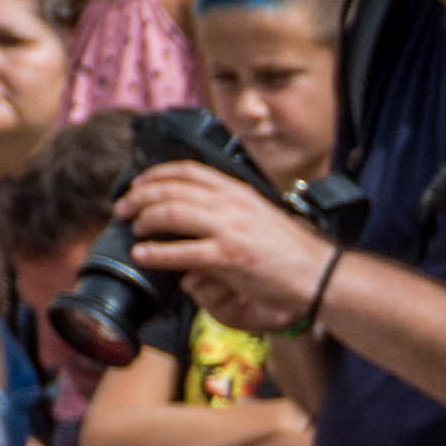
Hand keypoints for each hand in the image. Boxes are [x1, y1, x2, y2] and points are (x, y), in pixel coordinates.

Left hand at [114, 162, 342, 344]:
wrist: (322, 275)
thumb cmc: (293, 253)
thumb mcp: (260, 216)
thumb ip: (230, 211)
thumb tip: (199, 214)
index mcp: (239, 191)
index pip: (187, 170)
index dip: (155, 175)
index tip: (137, 185)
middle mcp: (232, 204)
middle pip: (171, 188)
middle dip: (139, 197)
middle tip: (123, 209)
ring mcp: (230, 230)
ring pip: (171, 213)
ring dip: (144, 219)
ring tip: (134, 229)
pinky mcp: (230, 257)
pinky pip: (181, 251)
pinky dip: (156, 253)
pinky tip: (143, 255)